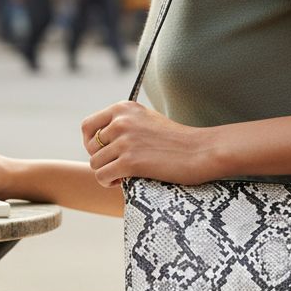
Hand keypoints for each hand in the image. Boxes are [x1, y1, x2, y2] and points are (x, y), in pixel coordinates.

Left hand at [82, 101, 214, 187]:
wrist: (202, 151)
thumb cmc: (178, 140)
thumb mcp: (147, 120)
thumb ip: (125, 124)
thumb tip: (100, 140)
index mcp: (124, 108)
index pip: (88, 126)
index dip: (91, 144)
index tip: (105, 153)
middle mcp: (121, 121)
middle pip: (91, 148)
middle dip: (102, 161)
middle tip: (119, 168)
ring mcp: (125, 141)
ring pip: (95, 164)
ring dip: (107, 173)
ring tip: (123, 176)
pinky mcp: (130, 161)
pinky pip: (102, 176)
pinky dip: (109, 183)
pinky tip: (123, 182)